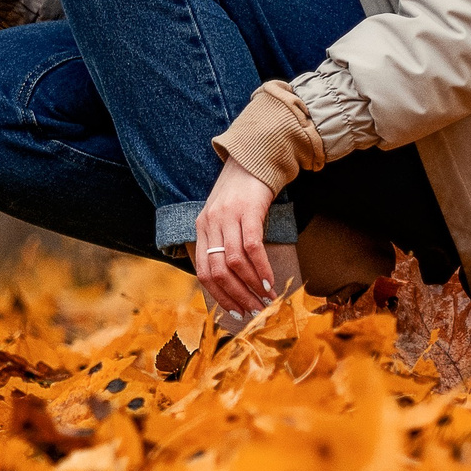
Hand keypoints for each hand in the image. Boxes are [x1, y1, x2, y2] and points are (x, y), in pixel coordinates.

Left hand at [193, 159, 280, 321]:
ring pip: (233, 262)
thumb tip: (234, 278)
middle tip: (252, 311)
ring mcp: (228, 216)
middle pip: (216, 271)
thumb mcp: (223, 217)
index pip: (203, 271)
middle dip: (235, 296)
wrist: (253, 159)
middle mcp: (210, 224)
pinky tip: (269, 280)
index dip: (218, 295)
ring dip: (249, 285)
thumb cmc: (241, 193)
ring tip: (264, 299)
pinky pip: (252, 246)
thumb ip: (222, 241)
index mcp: (201, 228)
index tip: (234, 312)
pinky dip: (260, 267)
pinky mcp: (248, 210)